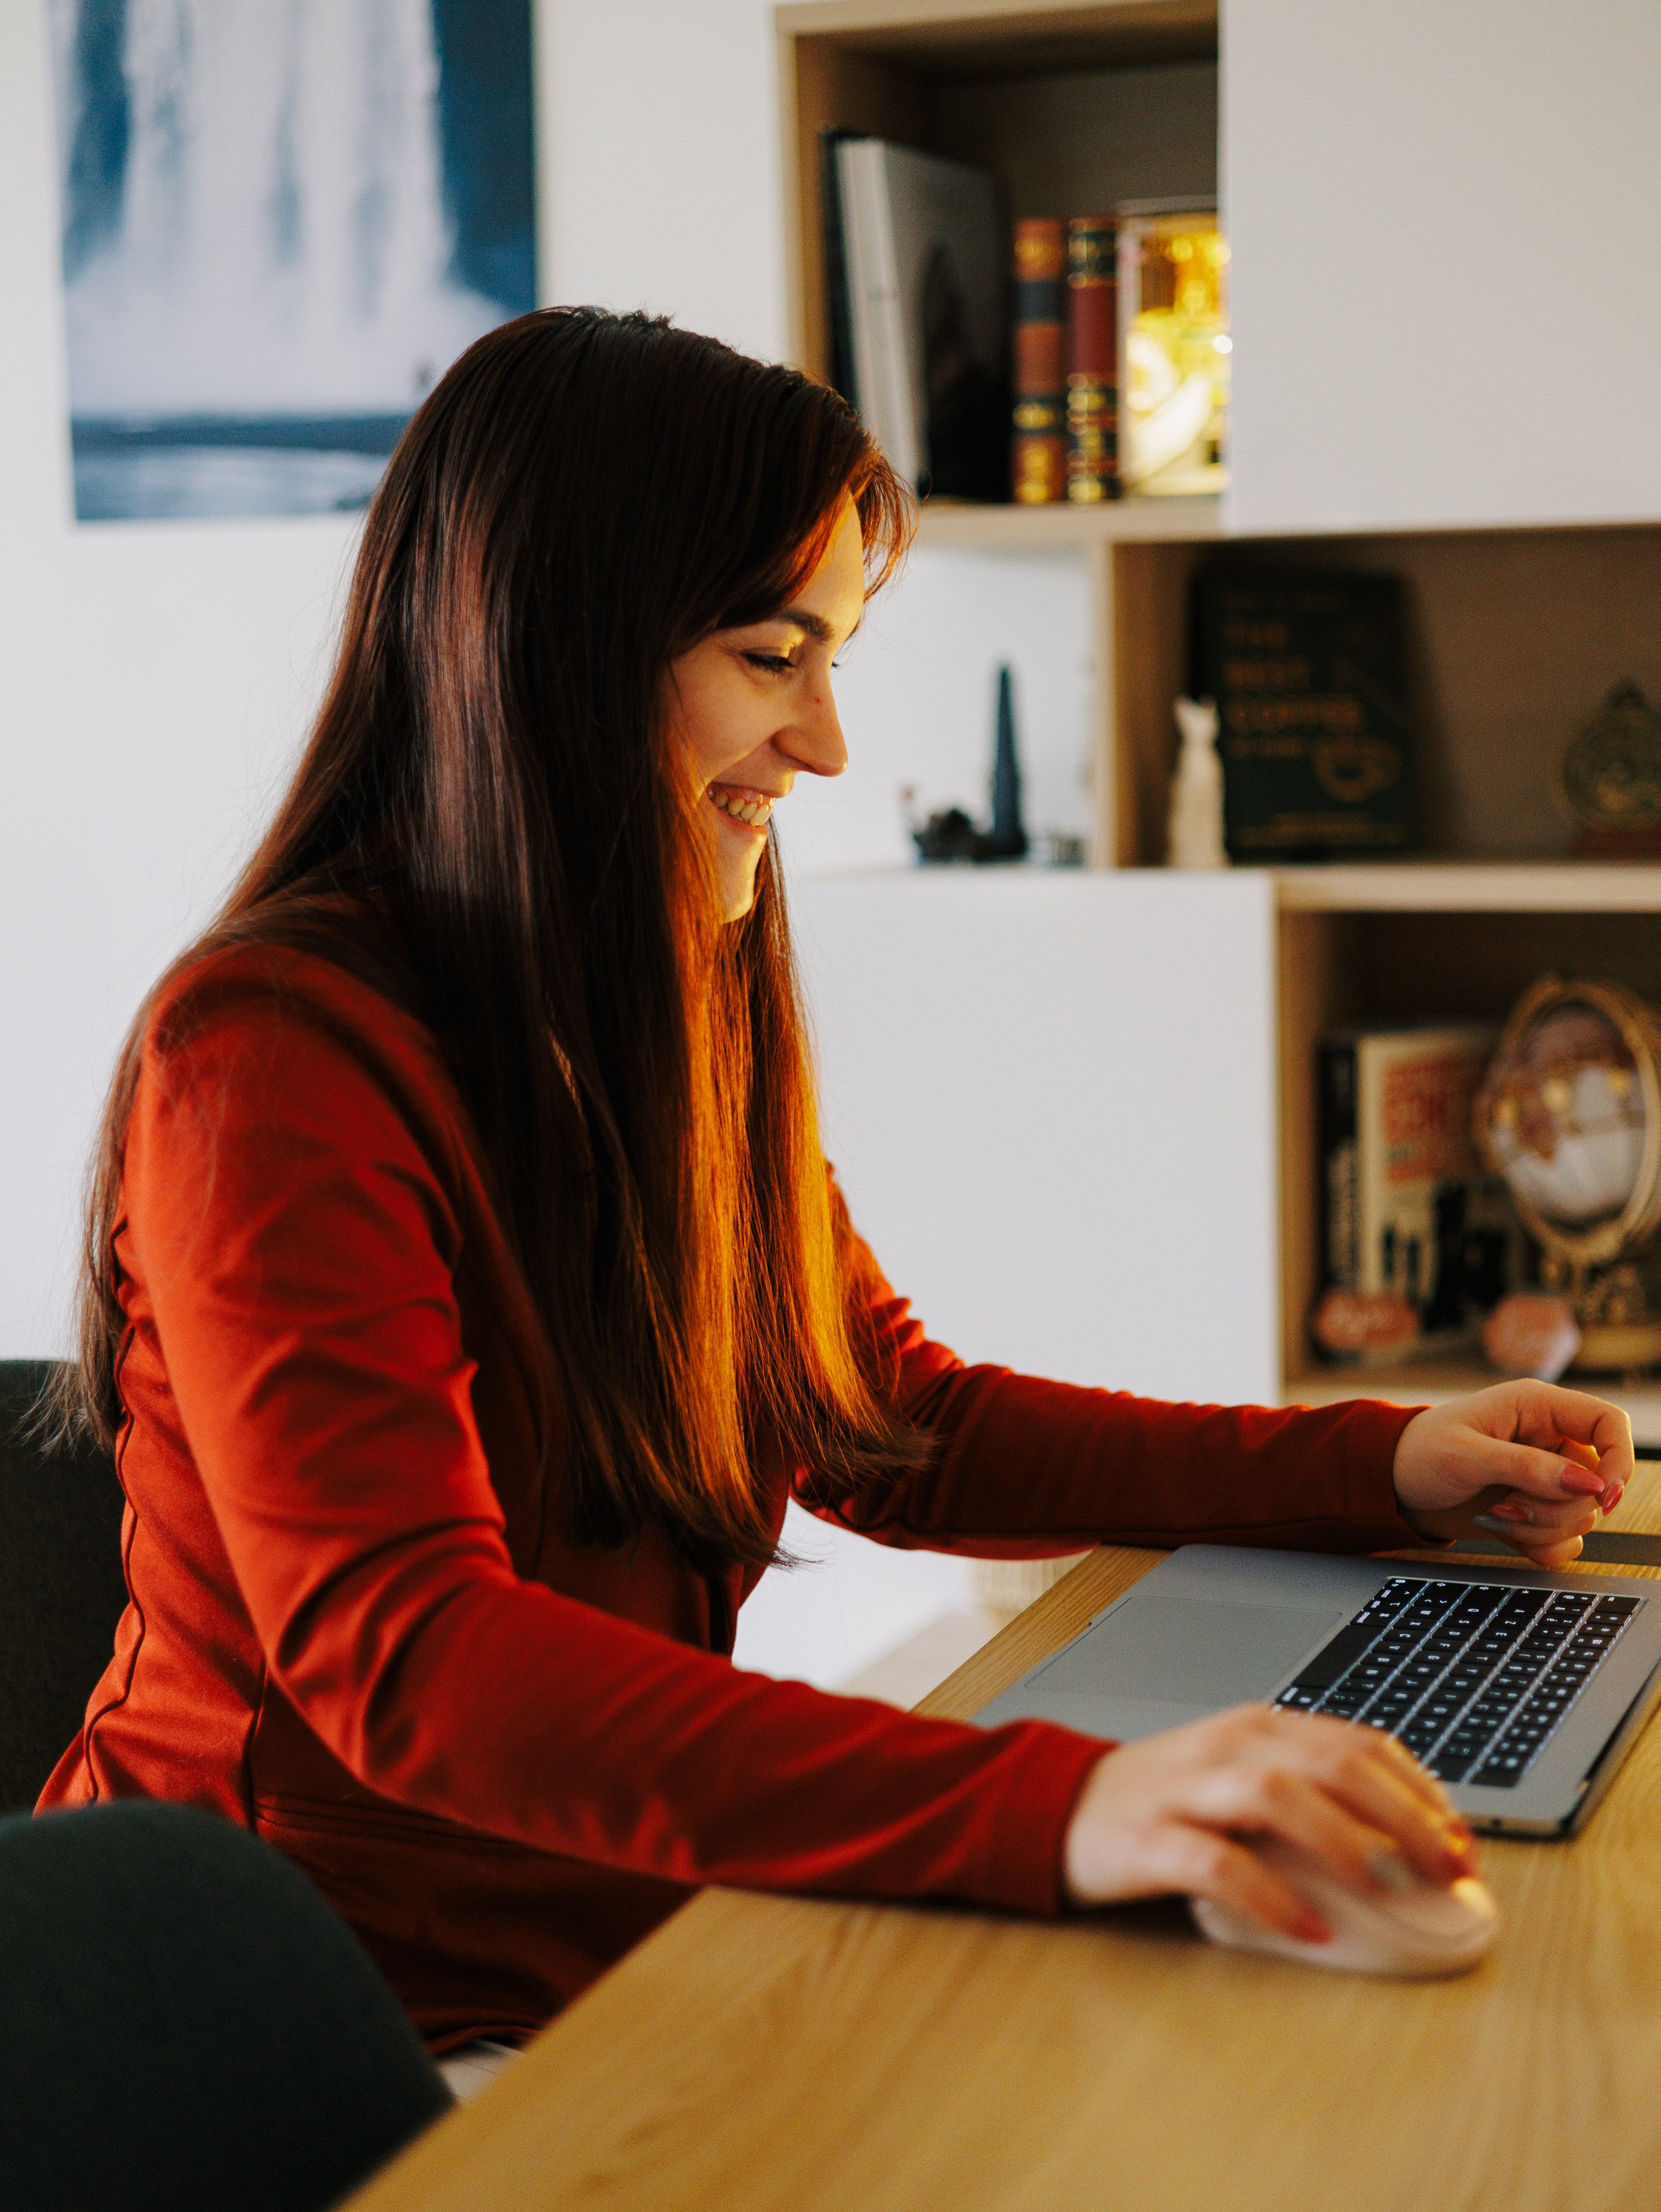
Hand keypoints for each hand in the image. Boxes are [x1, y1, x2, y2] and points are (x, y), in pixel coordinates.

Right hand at [1062, 1705, 1476, 1936]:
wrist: (1057, 1806)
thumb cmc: (1165, 1800)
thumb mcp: (1241, 1778)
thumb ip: (1309, 1794)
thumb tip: (1405, 1844)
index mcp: (1260, 1728)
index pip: (1358, 1743)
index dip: (1420, 1791)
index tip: (1463, 1842)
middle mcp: (1230, 1746)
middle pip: (1332, 1763)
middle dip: (1403, 1814)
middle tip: (1449, 1870)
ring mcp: (1187, 1789)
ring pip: (1278, 1795)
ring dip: (1343, 1840)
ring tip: (1389, 1888)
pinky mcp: (1150, 1839)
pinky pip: (1217, 1863)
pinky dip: (1271, 1896)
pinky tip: (1309, 1929)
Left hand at [1392, 1381, 1633, 1568]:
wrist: (1391, 1485)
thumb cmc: (1419, 1453)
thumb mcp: (1466, 1455)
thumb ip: (1526, 1467)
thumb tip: (1588, 1484)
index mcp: (1537, 1407)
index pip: (1608, 1423)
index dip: (1619, 1460)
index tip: (1602, 1496)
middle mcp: (1549, 1441)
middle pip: (1598, 1482)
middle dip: (1557, 1507)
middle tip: (1508, 1505)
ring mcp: (1545, 1478)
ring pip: (1584, 1516)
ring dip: (1542, 1527)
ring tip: (1496, 1513)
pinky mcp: (1537, 1509)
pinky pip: (1567, 1540)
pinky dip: (1540, 1545)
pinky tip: (1503, 1530)